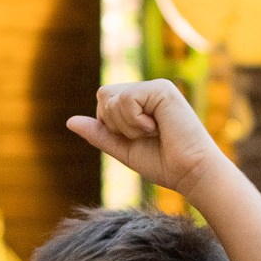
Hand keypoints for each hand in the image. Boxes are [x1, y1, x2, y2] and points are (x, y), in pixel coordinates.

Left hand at [65, 79, 225, 197]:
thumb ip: (100, 134)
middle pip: (103, 94)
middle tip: (144, 135)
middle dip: (115, 123)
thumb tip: (69, 122)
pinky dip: (135, 121)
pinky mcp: (162, 90)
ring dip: (126, 125)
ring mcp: (156, 87)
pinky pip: (127, 99)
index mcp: (140, 101)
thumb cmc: (164, 164)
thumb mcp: (123, 149)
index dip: (110, 125)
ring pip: (112, 97)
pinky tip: (157, 128)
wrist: (190, 173)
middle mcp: (148, 90)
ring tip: (153, 132)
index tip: (138, 138)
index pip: (104, 101)